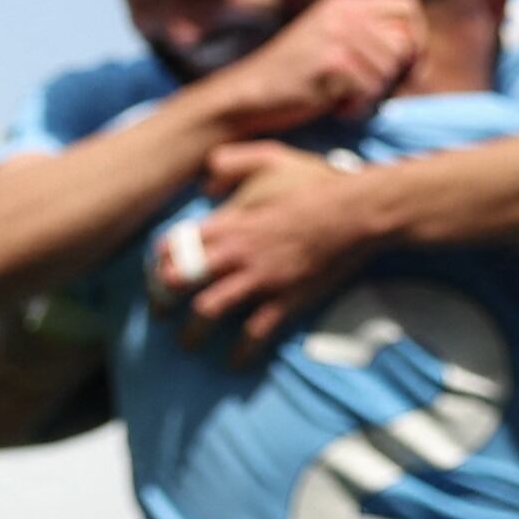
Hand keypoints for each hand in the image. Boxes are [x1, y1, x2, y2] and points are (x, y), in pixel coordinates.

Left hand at [154, 139, 374, 354]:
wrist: (360, 212)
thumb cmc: (317, 183)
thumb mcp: (271, 157)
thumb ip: (231, 163)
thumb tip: (204, 184)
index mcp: (228, 222)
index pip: (174, 245)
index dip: (160, 262)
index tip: (158, 272)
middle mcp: (236, 253)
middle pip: (180, 280)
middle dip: (164, 299)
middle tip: (161, 311)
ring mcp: (260, 279)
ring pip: (208, 311)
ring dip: (192, 332)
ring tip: (187, 342)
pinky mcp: (286, 300)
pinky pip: (254, 333)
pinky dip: (241, 351)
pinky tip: (235, 361)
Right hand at [192, 0, 415, 138]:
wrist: (244, 97)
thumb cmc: (293, 79)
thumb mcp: (330, 41)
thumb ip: (368, 35)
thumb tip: (419, 51)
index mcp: (343, 2)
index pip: (409, 6)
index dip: (418, 38)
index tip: (409, 67)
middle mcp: (342, 12)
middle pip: (405, 41)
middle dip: (398, 73)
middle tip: (371, 92)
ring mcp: (336, 35)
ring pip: (390, 69)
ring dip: (372, 94)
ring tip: (340, 99)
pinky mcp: (332, 63)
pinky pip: (370, 90)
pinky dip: (356, 108)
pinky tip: (331, 107)